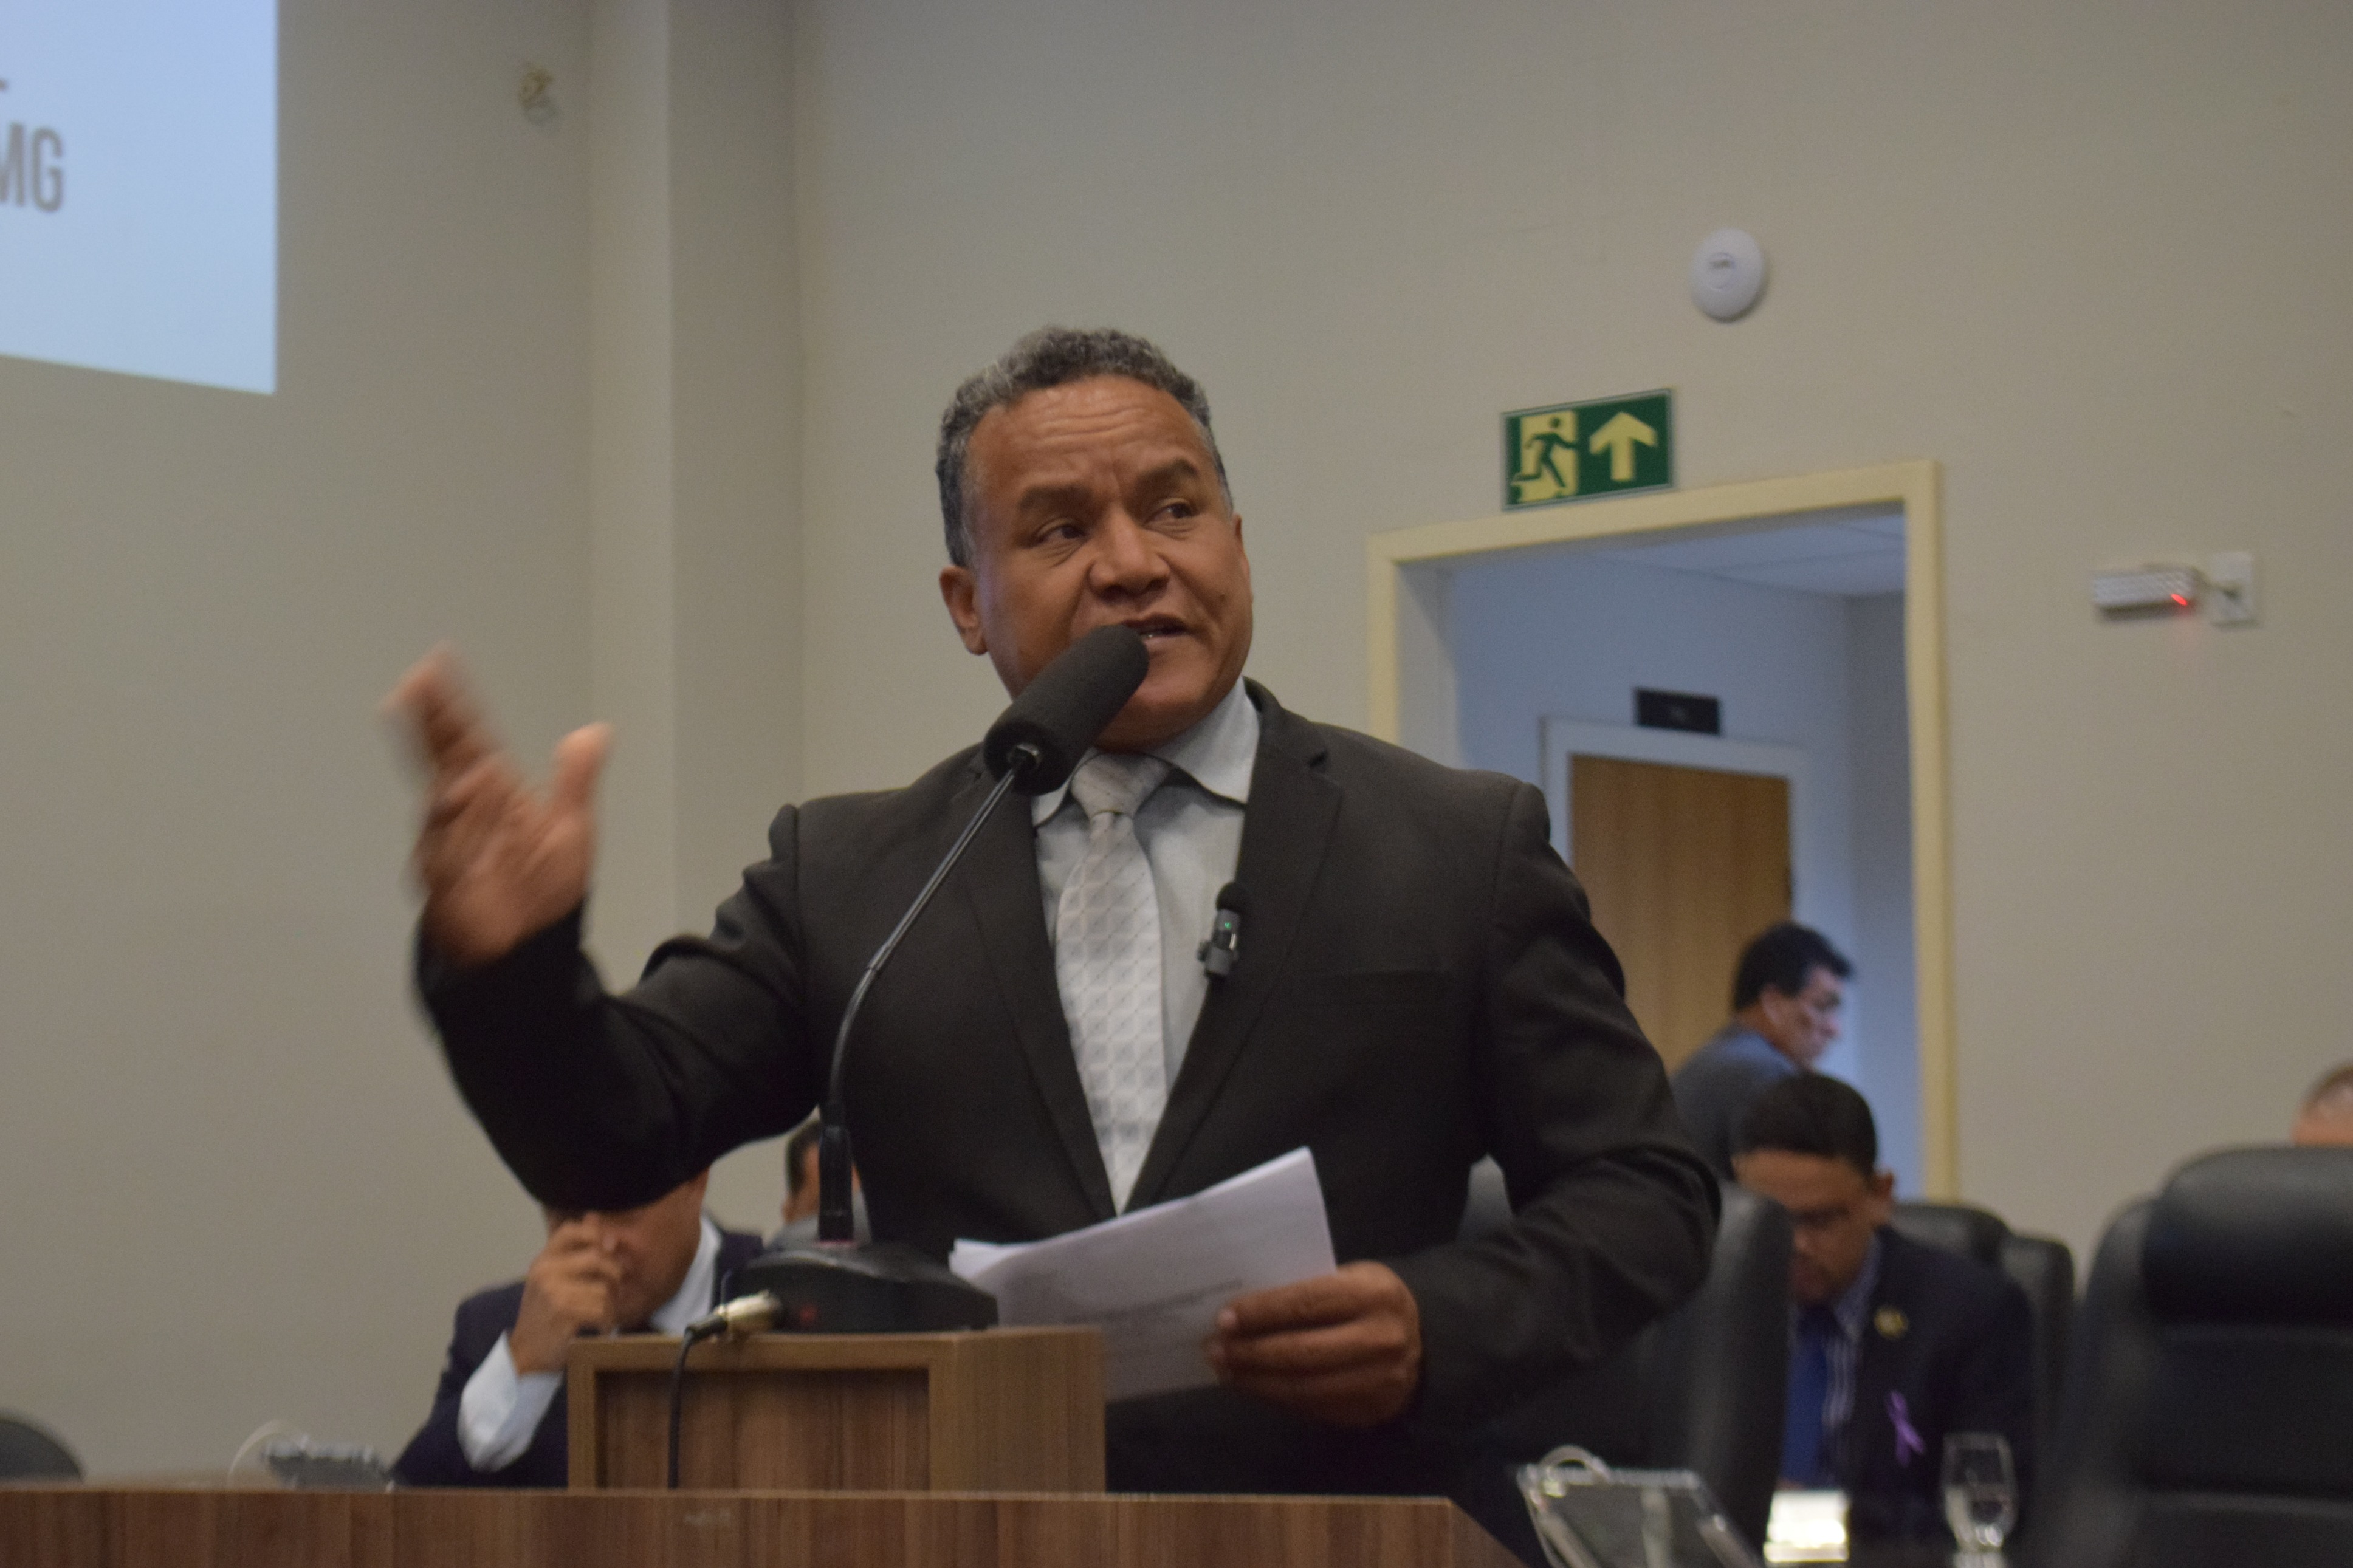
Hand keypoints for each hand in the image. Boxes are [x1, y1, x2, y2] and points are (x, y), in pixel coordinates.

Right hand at [385, 647, 609, 967]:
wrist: (526, 953)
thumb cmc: (542, 894)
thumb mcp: (573, 831)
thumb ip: (577, 780)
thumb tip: (595, 732)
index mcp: (493, 796)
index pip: (467, 739)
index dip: (450, 704)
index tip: (436, 665)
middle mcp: (463, 815)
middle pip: (440, 759)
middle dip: (429, 724)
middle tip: (419, 684)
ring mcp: (446, 847)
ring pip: (443, 806)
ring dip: (461, 787)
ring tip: (483, 771)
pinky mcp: (442, 885)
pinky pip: (443, 854)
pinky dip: (459, 837)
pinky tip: (469, 815)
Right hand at [508, 1221, 622, 1373]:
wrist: (525, 1354)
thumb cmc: (545, 1316)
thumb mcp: (552, 1280)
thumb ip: (573, 1253)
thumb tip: (595, 1216)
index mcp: (542, 1260)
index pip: (570, 1230)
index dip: (595, 1233)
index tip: (609, 1249)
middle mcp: (545, 1271)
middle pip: (597, 1257)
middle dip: (614, 1275)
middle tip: (614, 1291)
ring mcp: (553, 1291)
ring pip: (604, 1287)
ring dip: (611, 1305)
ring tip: (603, 1315)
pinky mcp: (564, 1312)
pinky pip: (602, 1308)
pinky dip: (607, 1321)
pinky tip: (600, 1327)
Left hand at [1204, 1261, 1423, 1427]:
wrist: (1424, 1339)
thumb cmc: (1368, 1300)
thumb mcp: (1348, 1279)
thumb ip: (1306, 1291)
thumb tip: (1241, 1312)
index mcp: (1373, 1294)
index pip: (1306, 1304)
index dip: (1261, 1313)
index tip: (1224, 1319)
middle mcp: (1381, 1340)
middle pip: (1301, 1353)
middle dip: (1251, 1353)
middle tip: (1214, 1350)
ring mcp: (1379, 1383)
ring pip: (1304, 1389)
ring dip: (1256, 1382)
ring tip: (1226, 1371)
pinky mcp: (1370, 1412)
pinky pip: (1312, 1409)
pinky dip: (1276, 1399)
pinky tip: (1253, 1387)